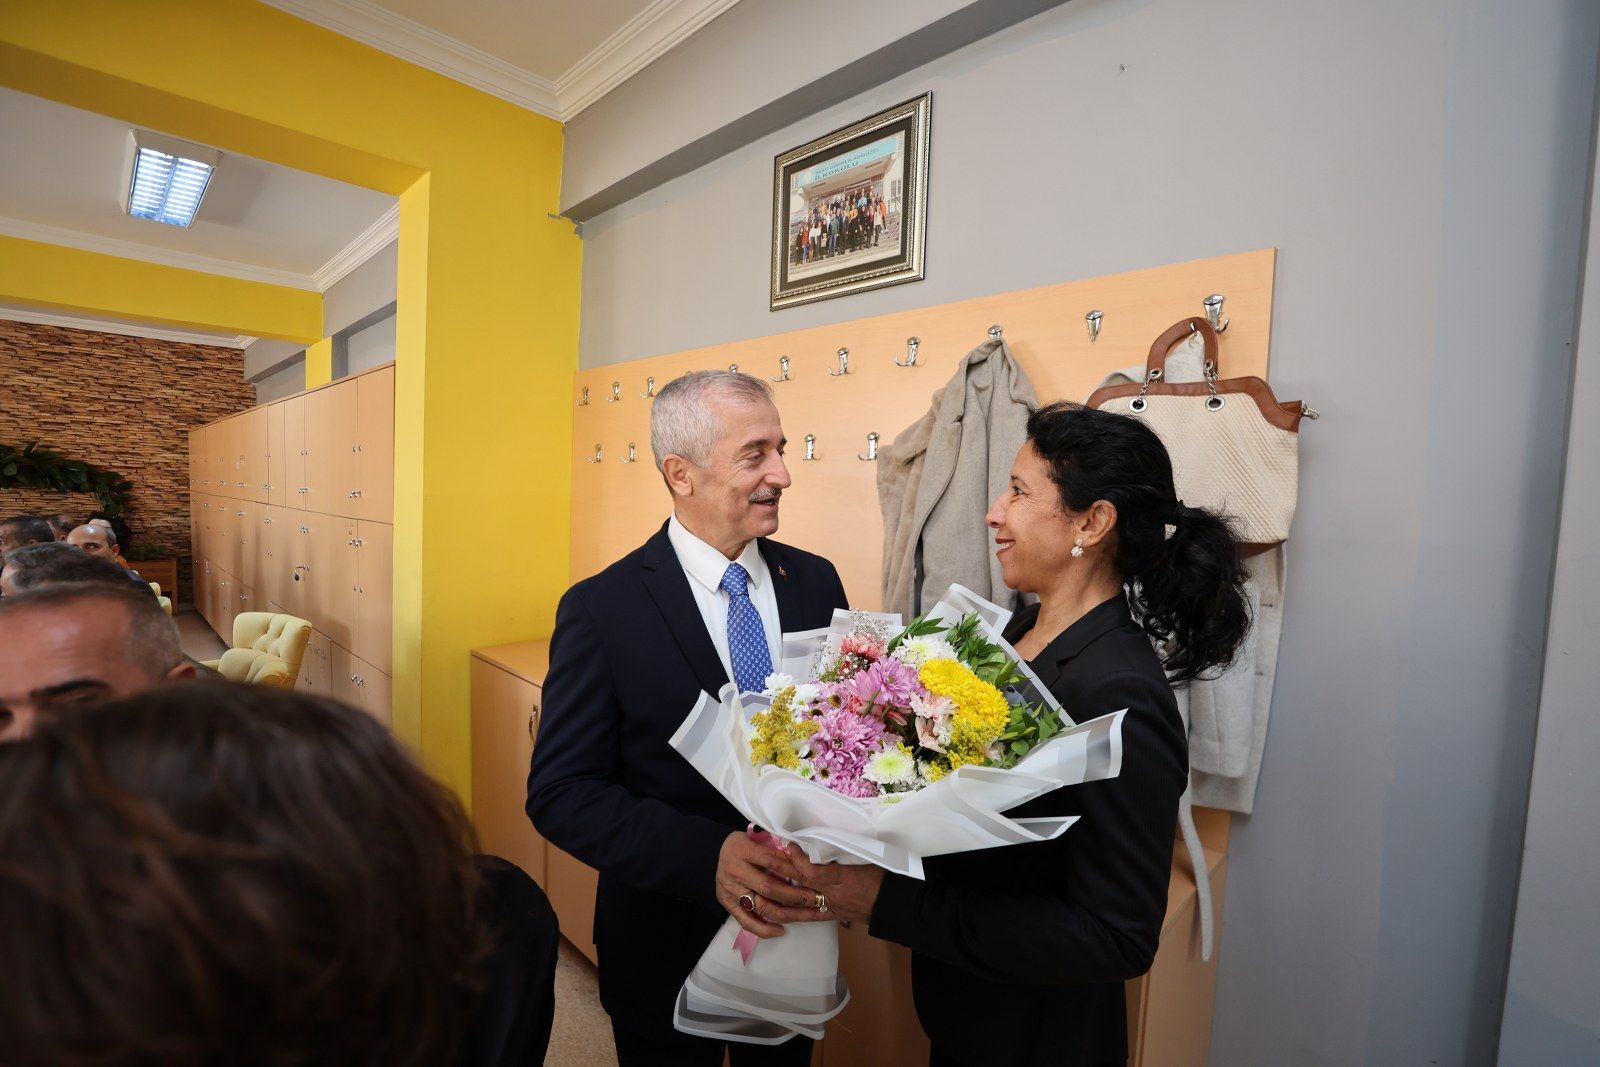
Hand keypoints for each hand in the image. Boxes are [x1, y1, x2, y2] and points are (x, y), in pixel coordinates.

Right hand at [714, 831, 817, 939]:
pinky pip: (746, 921)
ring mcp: (730, 889)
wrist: (719, 851)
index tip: (811, 877)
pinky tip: (780, 930)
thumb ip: (775, 850)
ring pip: (761, 906)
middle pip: (768, 886)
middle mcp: (734, 871)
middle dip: (794, 895)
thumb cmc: (744, 844)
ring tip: (804, 915)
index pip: (772, 861)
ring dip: (785, 913)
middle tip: (814, 898)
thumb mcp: (758, 838)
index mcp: (742, 850)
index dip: (793, 869)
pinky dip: (764, 929)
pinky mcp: (727, 904)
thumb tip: (802, 862)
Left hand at [761, 849, 886, 926]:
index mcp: (845, 877)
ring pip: (800, 903)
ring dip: (780, 894)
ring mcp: (832, 907)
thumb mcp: (866, 859)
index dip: (799, 859)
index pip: (815, 871)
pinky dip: (790, 914)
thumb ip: (843, 853)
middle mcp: (835, 894)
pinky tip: (775, 910)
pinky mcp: (831, 916)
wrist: (893, 904)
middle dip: (782, 872)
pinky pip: (807, 917)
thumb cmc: (882, 877)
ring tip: (762, 884)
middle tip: (766, 859)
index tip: (789, 845)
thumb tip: (822, 841)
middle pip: (803, 885)